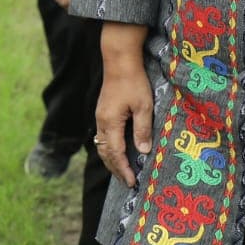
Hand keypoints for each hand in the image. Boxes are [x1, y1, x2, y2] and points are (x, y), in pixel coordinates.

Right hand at [94, 60, 152, 186]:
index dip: (123, 169)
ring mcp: (100, 116)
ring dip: (111, 160)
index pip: (116, 153)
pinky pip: (103, 137)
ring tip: (121, 171)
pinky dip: (109, 149)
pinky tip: (117, 152)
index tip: (131, 183)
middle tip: (127, 182)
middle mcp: (101, 121)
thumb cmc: (134, 82)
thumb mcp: (144, 107)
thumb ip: (142, 129)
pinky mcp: (103, 112)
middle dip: (115, 168)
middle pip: (105, 152)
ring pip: (101, 145)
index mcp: (110, 122)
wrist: (119, 61)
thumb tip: (142, 151)